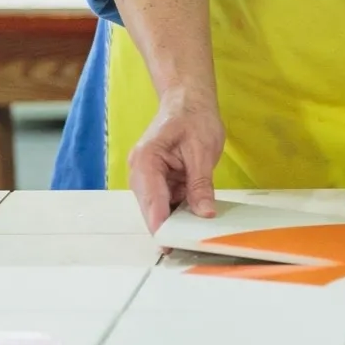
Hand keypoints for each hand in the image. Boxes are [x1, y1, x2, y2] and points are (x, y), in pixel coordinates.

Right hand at [127, 88, 225, 233]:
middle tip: (190, 244)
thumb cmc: (193, 116)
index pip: (152, 201)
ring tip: (197, 232)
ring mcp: (148, 177)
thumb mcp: (202, 151)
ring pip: (160, 208)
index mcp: (146, 160)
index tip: (170, 245)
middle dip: (169, 227)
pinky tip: (195, 216)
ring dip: (177, 219)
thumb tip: (204, 212)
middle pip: (152, 209)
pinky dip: (180, 210)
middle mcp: (140, 171)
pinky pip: (168, 201)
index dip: (161, 226)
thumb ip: (201, 184)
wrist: (189, 99)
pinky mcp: (159, 180)